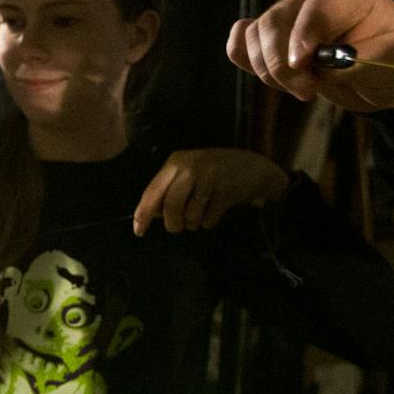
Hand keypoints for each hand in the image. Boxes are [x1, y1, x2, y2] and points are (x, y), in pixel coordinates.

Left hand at [133, 149, 287, 233]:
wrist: (255, 168)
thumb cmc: (217, 173)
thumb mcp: (190, 174)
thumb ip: (169, 190)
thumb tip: (152, 213)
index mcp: (176, 162)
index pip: (153, 191)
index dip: (143, 213)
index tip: (138, 231)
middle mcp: (190, 166)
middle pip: (170, 206)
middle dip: (173, 223)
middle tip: (179, 227)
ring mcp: (209, 176)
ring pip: (190, 215)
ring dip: (194, 223)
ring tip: (202, 214)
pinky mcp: (226, 190)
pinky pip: (208, 218)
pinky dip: (210, 221)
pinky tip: (216, 211)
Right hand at [226, 0, 393, 111]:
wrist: (392, 80)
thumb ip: (359, 61)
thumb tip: (321, 65)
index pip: (315, 5)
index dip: (302, 34)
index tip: (301, 64)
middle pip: (277, 18)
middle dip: (282, 61)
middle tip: (306, 91)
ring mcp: (293, 16)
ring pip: (256, 32)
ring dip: (267, 68)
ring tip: (300, 89)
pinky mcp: (277, 39)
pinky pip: (243, 39)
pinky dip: (246, 58)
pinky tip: (270, 79)